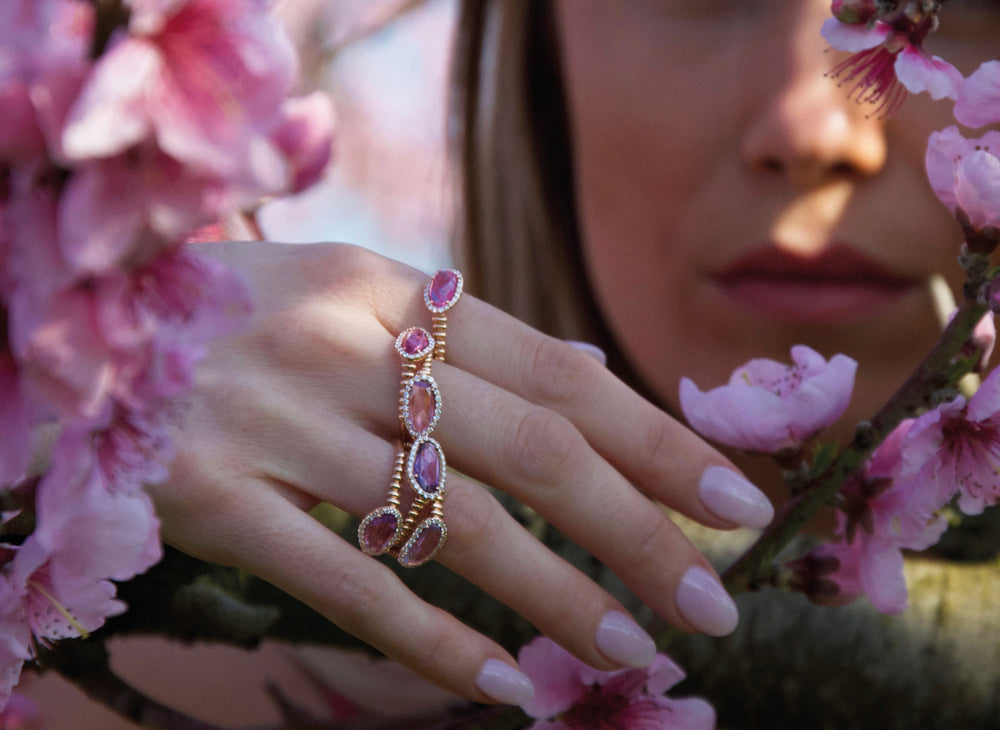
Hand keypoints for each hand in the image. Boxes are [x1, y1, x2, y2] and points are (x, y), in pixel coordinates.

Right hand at [148, 241, 772, 704]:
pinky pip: (344, 581)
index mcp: (391, 290)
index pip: (559, 374)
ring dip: (555, 596)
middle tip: (711, 604)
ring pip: (452, 523)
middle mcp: (346, 346)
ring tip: (627, 650)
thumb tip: (588, 367)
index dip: (658, 441)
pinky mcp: (206, 493)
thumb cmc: (231, 316)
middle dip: (638, 531)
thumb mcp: (345, 293)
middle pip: (532, 449)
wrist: (71, 324)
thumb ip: (463, 337)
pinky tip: (503, 686)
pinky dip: (435, 640)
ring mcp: (276, 420)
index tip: (733, 504)